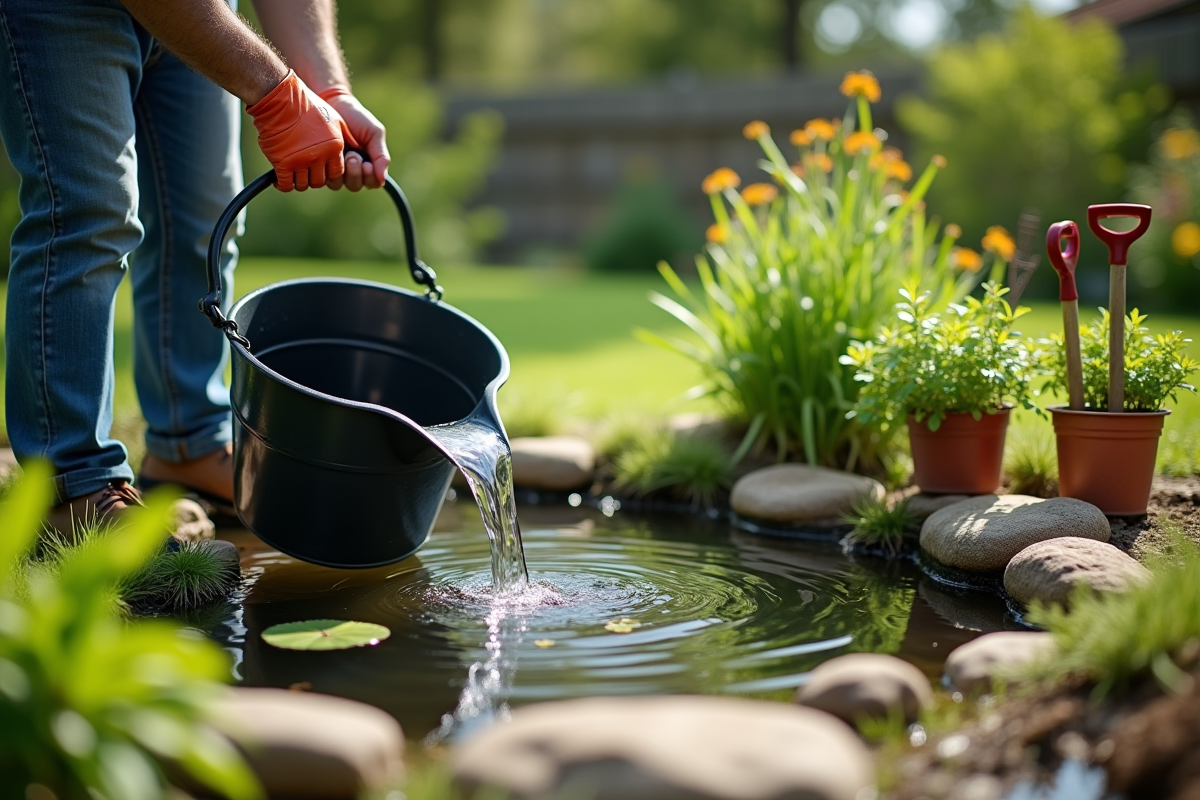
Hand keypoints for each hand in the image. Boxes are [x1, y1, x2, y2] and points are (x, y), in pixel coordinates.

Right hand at [247, 70, 345, 191]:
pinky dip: (282, 184)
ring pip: (303, 184)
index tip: (320, 167)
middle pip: (319, 181)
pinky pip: (286, 184)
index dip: (327, 172)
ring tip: (292, 171)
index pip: (336, 173)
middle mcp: (319, 156)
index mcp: (334, 148)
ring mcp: (301, 161)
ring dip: (298, 180)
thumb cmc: (307, 105)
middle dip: (312, 177)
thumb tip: (353, 150)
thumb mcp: (334, 119)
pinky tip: (279, 179)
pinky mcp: (283, 163)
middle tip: (304, 169)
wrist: (280, 98)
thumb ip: (343, 138)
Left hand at [318, 87, 389, 190]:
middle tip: (353, 156)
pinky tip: (329, 155)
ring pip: (338, 184)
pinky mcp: (318, 164)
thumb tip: (382, 181)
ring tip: (341, 153)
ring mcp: (334, 168)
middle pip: (355, 185)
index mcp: (368, 164)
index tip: (367, 164)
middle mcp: (351, 170)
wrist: (333, 103)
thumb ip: (381, 156)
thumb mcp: (374, 134)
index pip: (372, 182)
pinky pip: (322, 177)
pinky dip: (326, 169)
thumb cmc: (357, 117)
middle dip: (355, 173)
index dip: (370, 177)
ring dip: (341, 171)